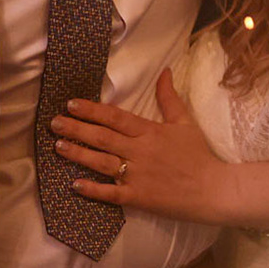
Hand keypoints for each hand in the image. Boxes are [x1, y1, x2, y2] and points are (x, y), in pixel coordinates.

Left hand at [50, 72, 232, 223]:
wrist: (214, 189)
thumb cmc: (199, 155)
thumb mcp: (185, 122)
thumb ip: (170, 98)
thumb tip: (165, 71)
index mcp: (150, 131)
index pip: (115, 117)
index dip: (92, 110)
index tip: (71, 104)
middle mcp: (140, 151)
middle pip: (102, 137)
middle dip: (77, 129)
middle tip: (54, 122)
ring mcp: (138, 175)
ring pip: (102, 162)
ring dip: (78, 154)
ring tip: (57, 146)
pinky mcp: (138, 197)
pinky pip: (111, 193)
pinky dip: (93, 189)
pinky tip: (75, 185)